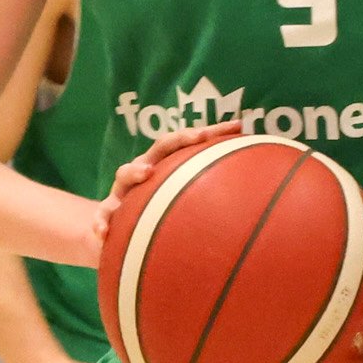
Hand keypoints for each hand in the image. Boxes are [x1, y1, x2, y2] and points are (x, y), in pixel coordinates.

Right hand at [90, 120, 249, 265]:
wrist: (116, 234)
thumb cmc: (157, 217)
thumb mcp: (182, 206)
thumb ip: (210, 199)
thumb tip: (261, 205)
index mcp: (165, 166)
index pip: (189, 143)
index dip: (212, 133)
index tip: (237, 127)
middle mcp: (144, 172)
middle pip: (159, 148)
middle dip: (176, 141)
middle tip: (194, 137)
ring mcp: (123, 192)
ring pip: (125, 173)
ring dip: (135, 170)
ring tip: (145, 173)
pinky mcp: (108, 213)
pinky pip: (102, 216)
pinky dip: (101, 222)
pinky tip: (102, 234)